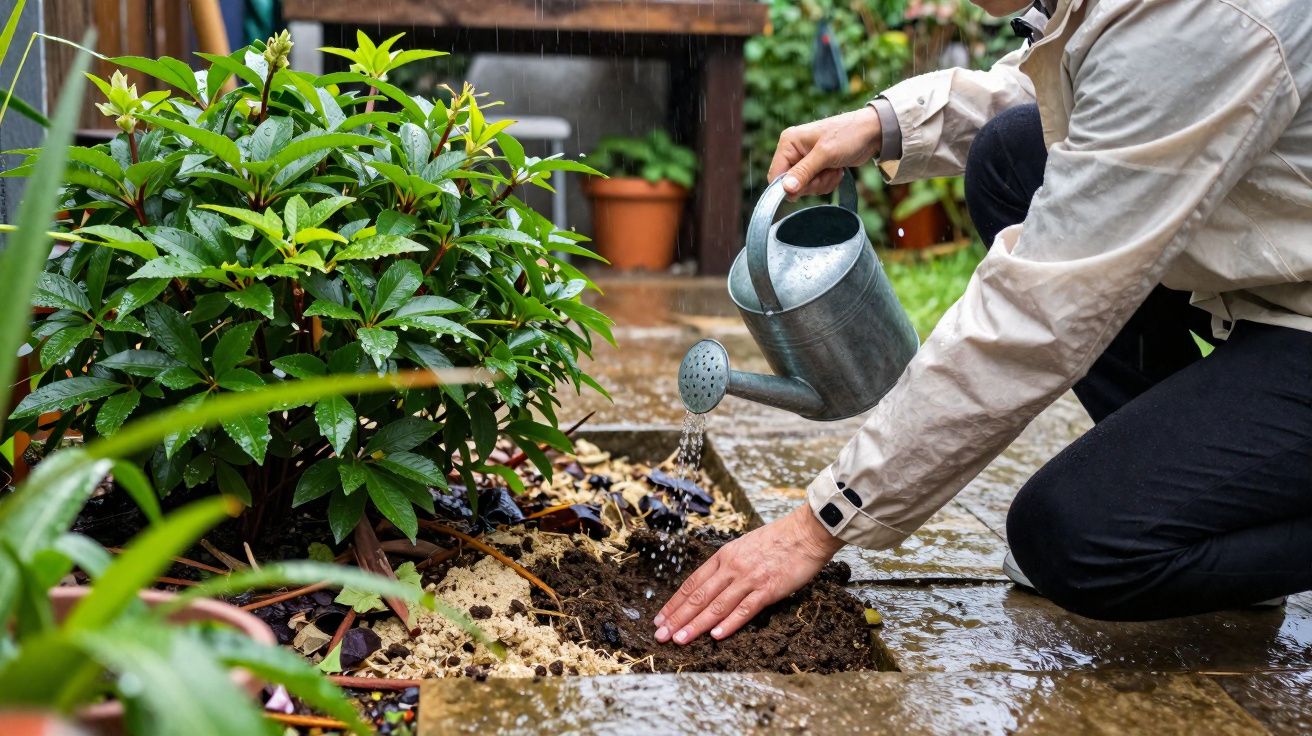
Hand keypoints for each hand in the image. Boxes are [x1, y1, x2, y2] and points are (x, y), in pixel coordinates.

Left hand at [653, 504, 843, 644]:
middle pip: (698, 596)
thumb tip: (711, 584)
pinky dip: (729, 623)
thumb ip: (727, 565)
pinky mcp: (768, 589)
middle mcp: (731, 567)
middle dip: (677, 618)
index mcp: (723, 556)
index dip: (675, 603)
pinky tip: (715, 636)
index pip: (692, 583)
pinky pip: (745, 609)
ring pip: (716, 605)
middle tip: (660, 635)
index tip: (660, 618)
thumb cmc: (777, 540)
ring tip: (679, 640)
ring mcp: (749, 579)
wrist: (805, 533)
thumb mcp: (743, 546)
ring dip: (696, 625)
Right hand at [768, 106, 881, 198]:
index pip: (775, 174)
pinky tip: (836, 169)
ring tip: (834, 168)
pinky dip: (827, 182)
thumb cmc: (848, 136)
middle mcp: (793, 151)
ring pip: (804, 187)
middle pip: (791, 184)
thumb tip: (785, 189)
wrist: (872, 133)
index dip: (788, 186)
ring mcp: (805, 160)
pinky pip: (815, 185)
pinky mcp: (817, 167)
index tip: (806, 187)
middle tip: (826, 172)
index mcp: (789, 142)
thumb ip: (803, 172)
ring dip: (821, 183)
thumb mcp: (824, 154)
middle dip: (811, 183)